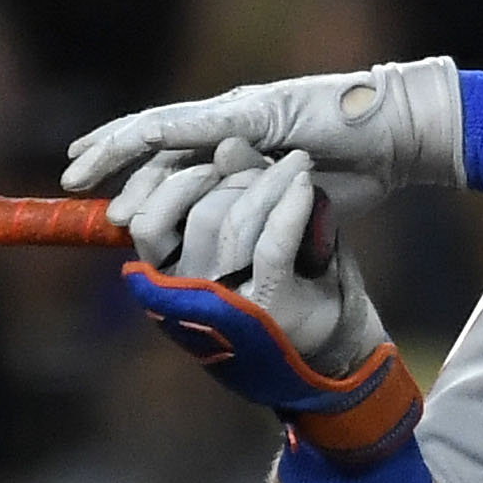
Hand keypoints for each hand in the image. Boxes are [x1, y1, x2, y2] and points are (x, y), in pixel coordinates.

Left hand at [63, 55, 464, 204]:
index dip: (131, 175)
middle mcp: (227, 125)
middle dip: (107, 159)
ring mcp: (239, 115)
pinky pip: (198, 124)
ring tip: (80, 170)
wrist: (397, 139)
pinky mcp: (257, 113)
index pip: (169, 159)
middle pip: (151, 141)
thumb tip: (238, 239)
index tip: (101, 200)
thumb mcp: (295, 203)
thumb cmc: (356, 169)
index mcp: (234, 147)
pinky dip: (161, 132)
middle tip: (70, 182)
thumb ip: (262, 209)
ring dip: (117, 149)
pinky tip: (132, 140)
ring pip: (160, 130)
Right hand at [122, 151, 396, 429]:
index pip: (148, 224)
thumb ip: (234, 186)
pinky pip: (271, 245)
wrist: (335, 335)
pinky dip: (290, 207)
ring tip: (298, 164)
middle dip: (234, 176)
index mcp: (171, 277)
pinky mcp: (269, 308)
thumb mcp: (253, 227)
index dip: (173, 185)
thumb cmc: (287, 275)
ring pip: (231, 223)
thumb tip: (225, 146)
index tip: (210, 161)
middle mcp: (191, 294)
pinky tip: (306, 185)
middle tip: (271, 158)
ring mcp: (228, 304)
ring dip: (267, 182)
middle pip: (197, 214)